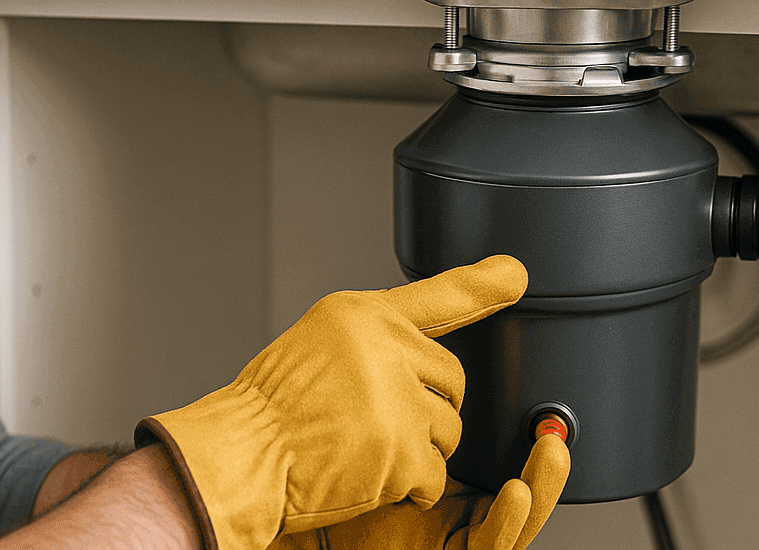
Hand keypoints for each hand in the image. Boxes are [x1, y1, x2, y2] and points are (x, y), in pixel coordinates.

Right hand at [136, 256, 528, 549]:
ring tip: (364, 447)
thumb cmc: (271, 409)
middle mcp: (385, 346)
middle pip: (454, 380)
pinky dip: (409, 485)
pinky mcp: (402, 448)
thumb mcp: (322, 341)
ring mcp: (396, 398)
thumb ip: (375, 338)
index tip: (516, 273)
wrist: (242, 457)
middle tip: (374, 421)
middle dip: (429, 408)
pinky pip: (434, 472)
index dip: (483, 284)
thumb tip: (418, 345)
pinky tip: (368, 474)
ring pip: (449, 430)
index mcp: (364, 315)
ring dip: (417, 449)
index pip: (439, 295)